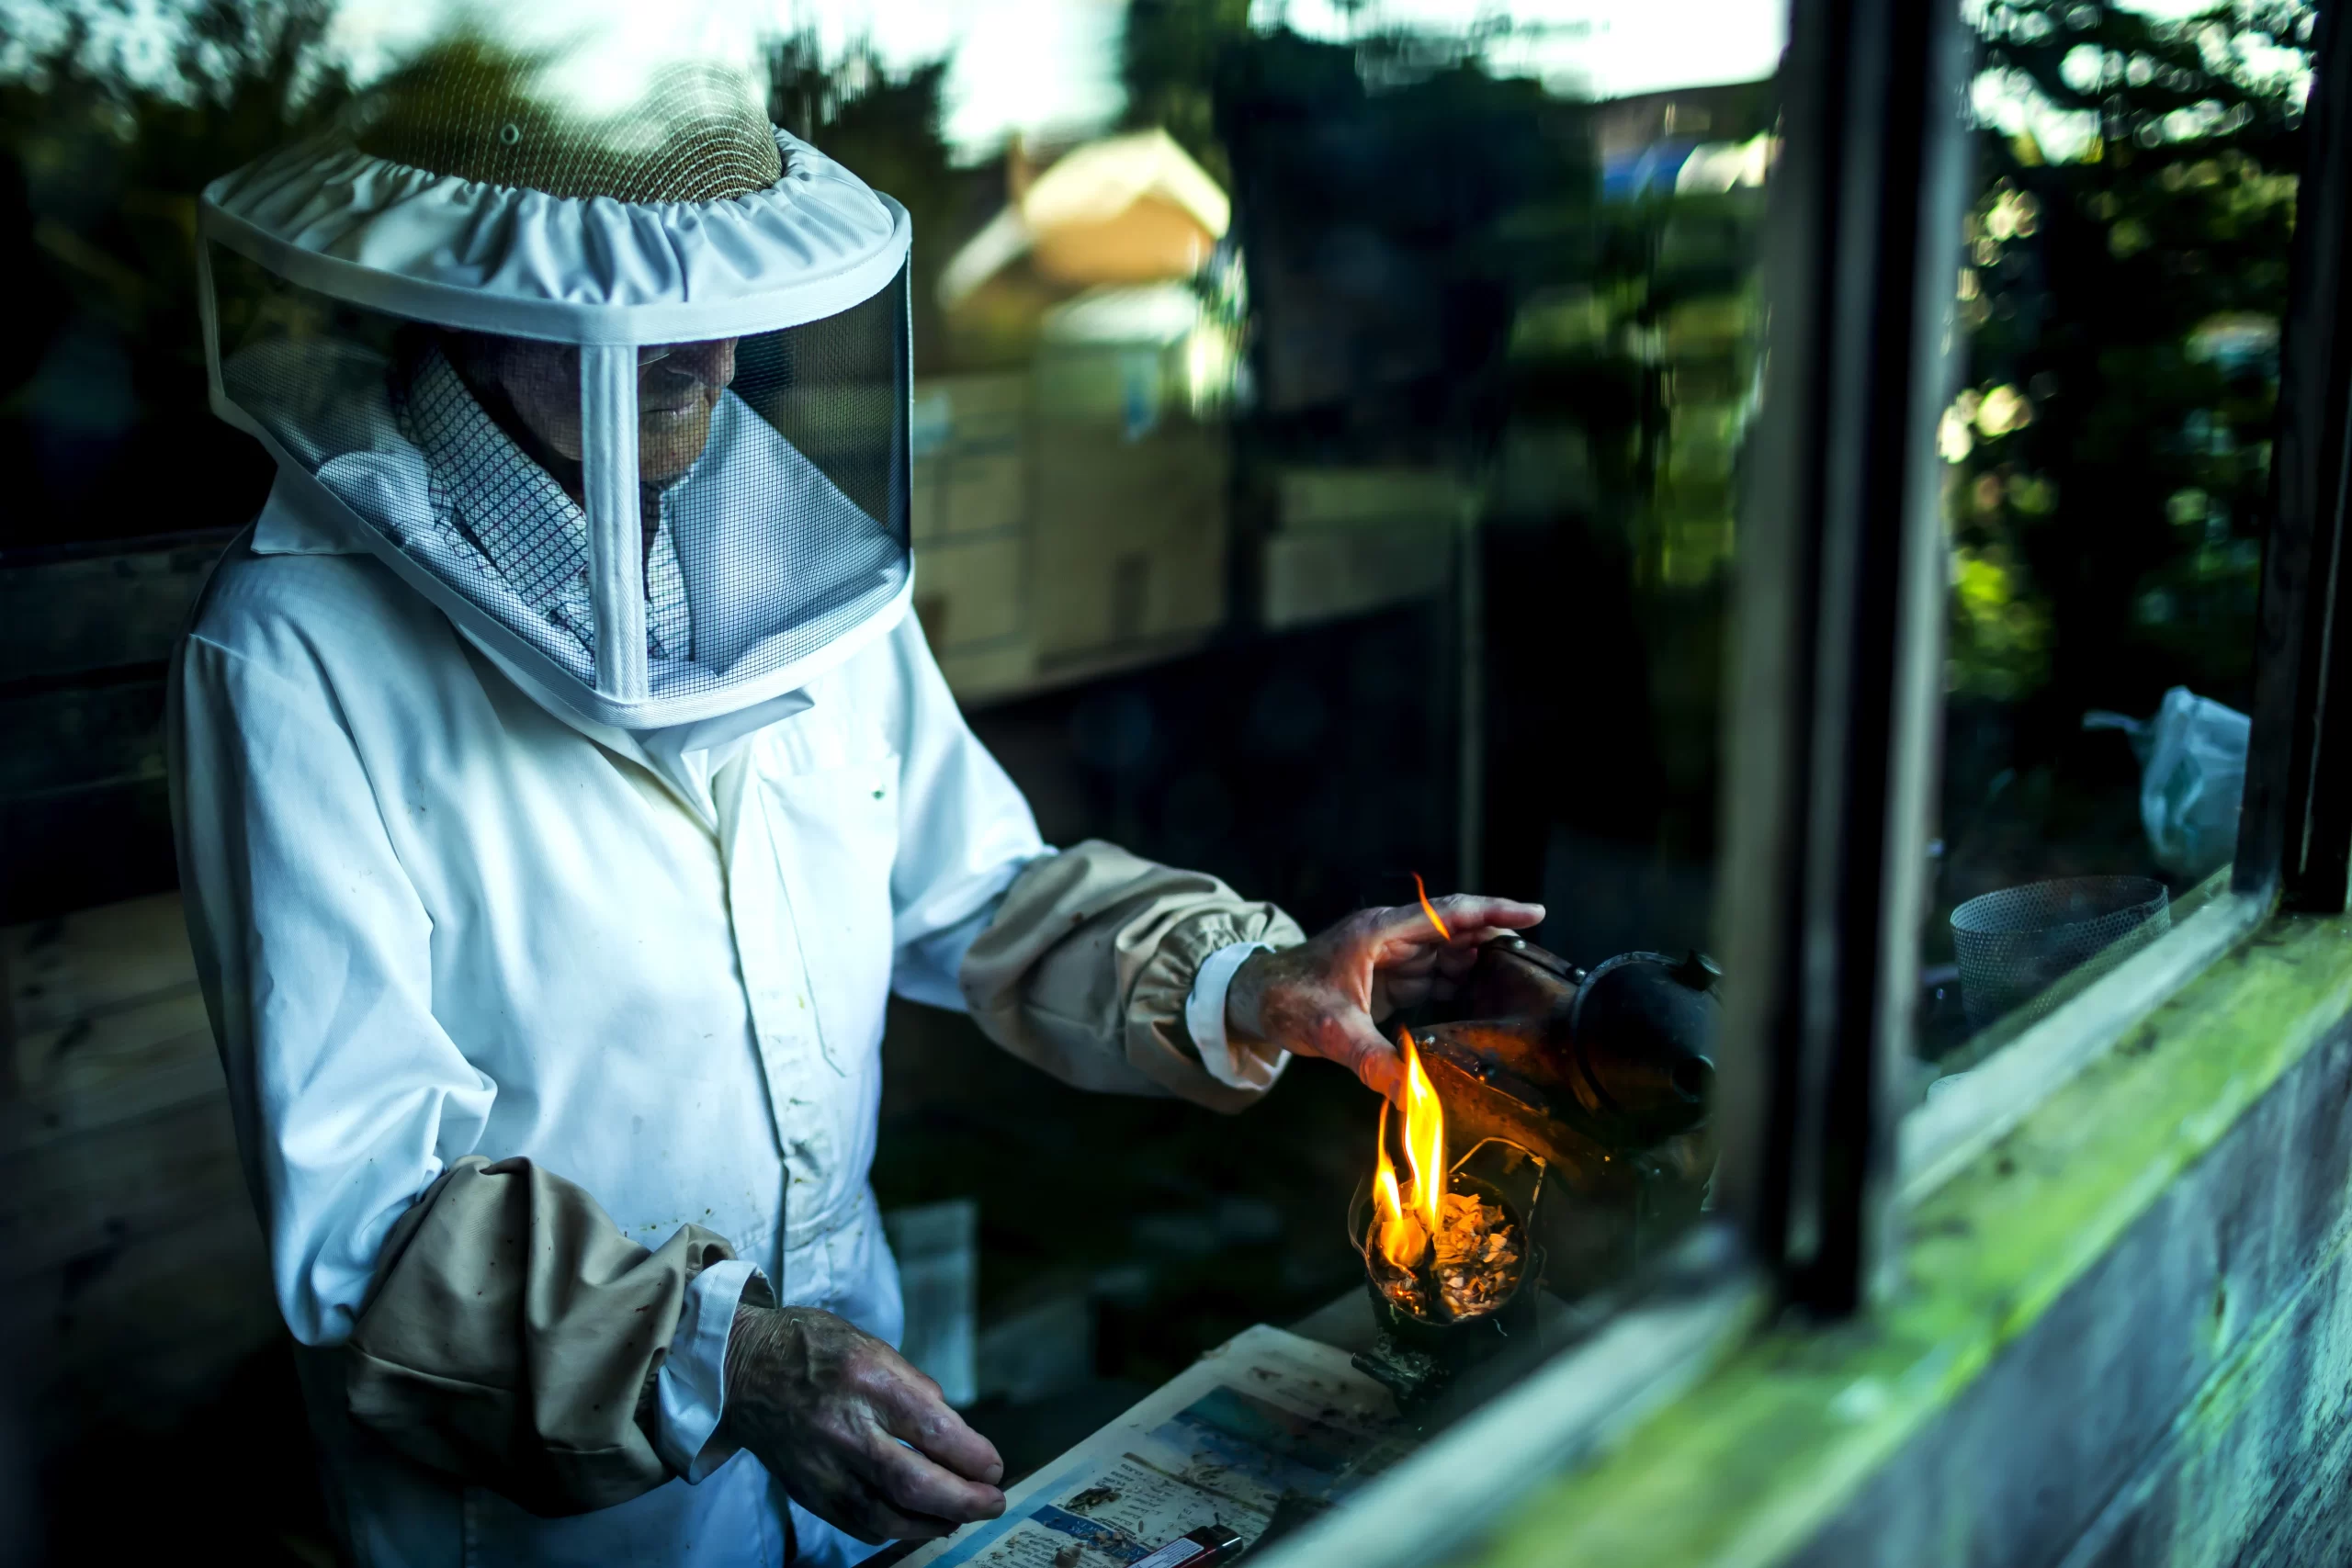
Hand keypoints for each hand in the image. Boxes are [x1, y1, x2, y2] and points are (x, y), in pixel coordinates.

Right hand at [721, 1303, 1004, 1543]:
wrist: (739, 1369)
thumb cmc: (811, 1347)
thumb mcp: (870, 1344)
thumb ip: (913, 1387)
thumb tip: (949, 1427)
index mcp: (866, 1379)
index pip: (931, 1428)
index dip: (971, 1455)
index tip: (995, 1466)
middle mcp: (843, 1427)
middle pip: (912, 1482)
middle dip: (963, 1500)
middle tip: (993, 1502)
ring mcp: (822, 1465)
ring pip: (885, 1515)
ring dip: (933, 1523)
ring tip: (962, 1515)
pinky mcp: (807, 1490)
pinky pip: (858, 1523)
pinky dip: (895, 1529)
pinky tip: (920, 1522)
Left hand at [1224, 893, 1543, 1098]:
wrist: (1251, 1000)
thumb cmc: (1285, 1001)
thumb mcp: (1332, 1031)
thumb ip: (1373, 1060)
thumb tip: (1412, 1095)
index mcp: (1380, 933)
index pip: (1448, 913)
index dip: (1494, 911)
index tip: (1536, 912)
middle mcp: (1390, 937)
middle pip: (1456, 931)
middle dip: (1497, 942)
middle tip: (1538, 964)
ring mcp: (1389, 956)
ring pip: (1447, 953)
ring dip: (1479, 966)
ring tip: (1519, 986)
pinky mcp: (1387, 977)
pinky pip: (1433, 975)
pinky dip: (1458, 986)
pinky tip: (1481, 1002)